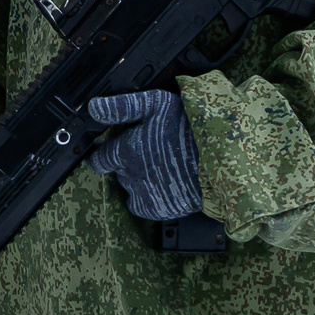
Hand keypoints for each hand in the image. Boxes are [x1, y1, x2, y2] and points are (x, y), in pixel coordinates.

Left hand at [86, 90, 202, 222]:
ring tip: (162, 167)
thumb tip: (93, 107)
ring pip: (132, 188)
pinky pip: (144, 206)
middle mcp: (129, 175)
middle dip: (129, 164)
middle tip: (151, 153)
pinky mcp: (157, 209)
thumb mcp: (156, 105)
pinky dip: (151, 198)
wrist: (220, 157)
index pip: (99, 160)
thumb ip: (121, 107)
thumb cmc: (189, 127)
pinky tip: (166, 183)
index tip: (112, 152)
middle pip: (119, 172)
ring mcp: (143, 194)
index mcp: (125, 150)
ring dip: (141, 180)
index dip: (105, 155)